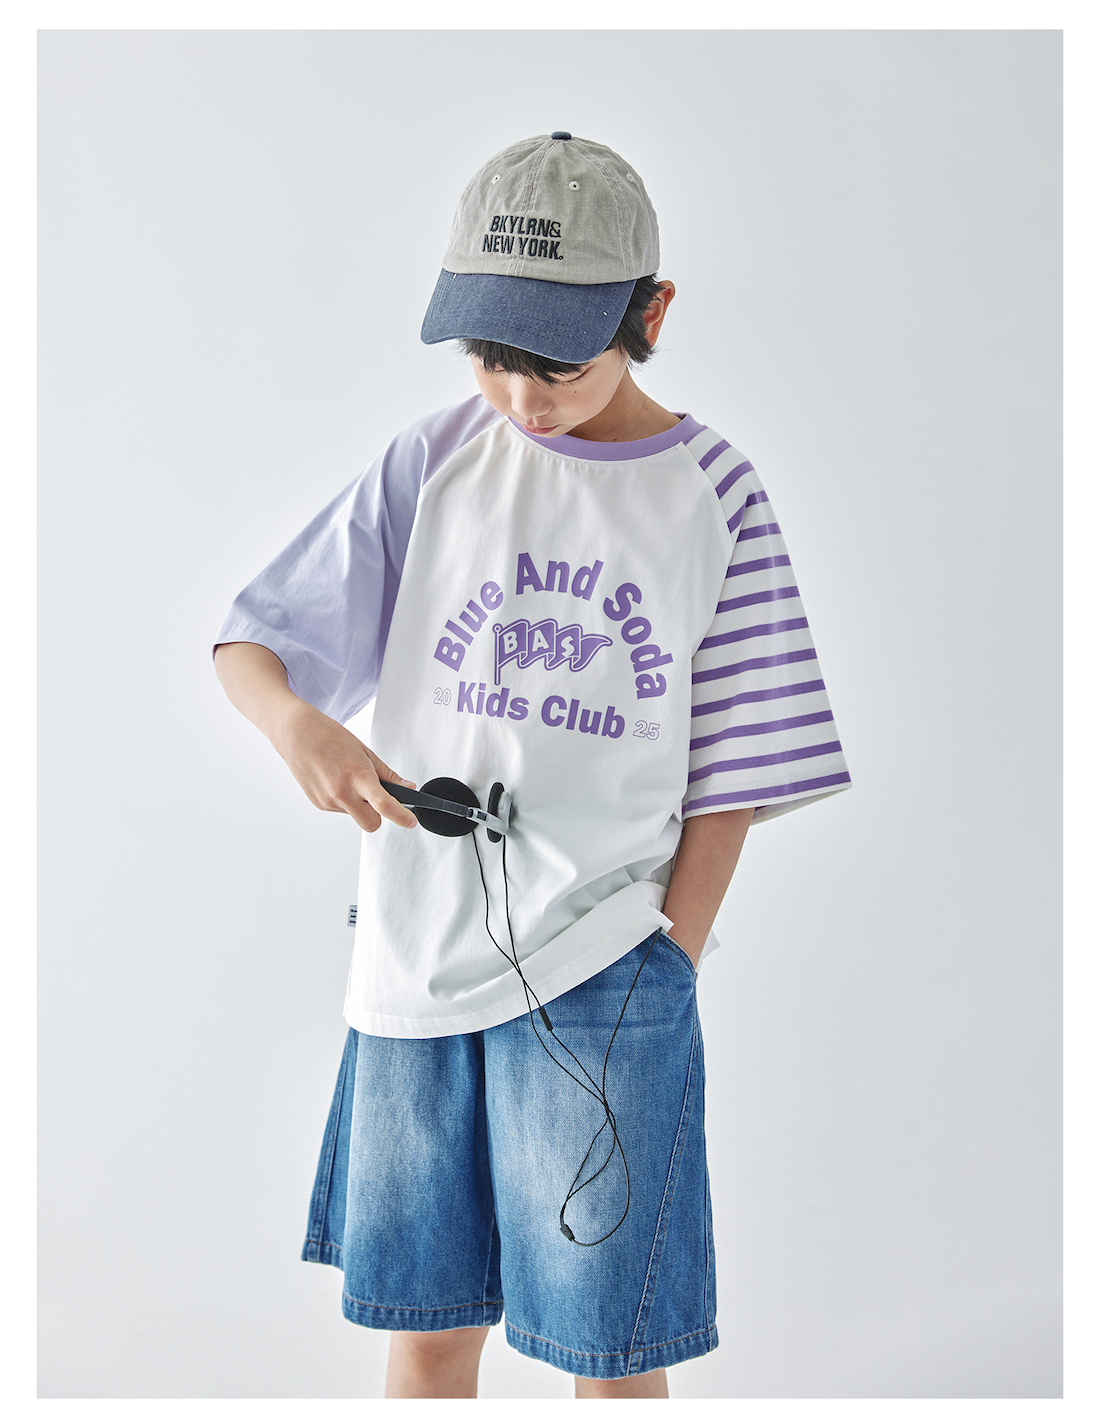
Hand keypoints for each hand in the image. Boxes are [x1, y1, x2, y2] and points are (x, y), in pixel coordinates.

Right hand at [271, 700, 419, 833]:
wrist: (297, 734)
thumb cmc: (331, 738)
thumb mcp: (366, 752)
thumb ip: (388, 775)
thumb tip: (407, 788)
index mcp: (357, 777)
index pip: (383, 805)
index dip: (401, 817)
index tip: (411, 821)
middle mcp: (340, 793)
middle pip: (371, 824)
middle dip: (379, 816)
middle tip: (378, 798)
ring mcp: (327, 801)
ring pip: (355, 816)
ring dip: (359, 805)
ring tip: (349, 778)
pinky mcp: (319, 804)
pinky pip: (341, 810)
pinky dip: (345, 800)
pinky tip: (337, 781)